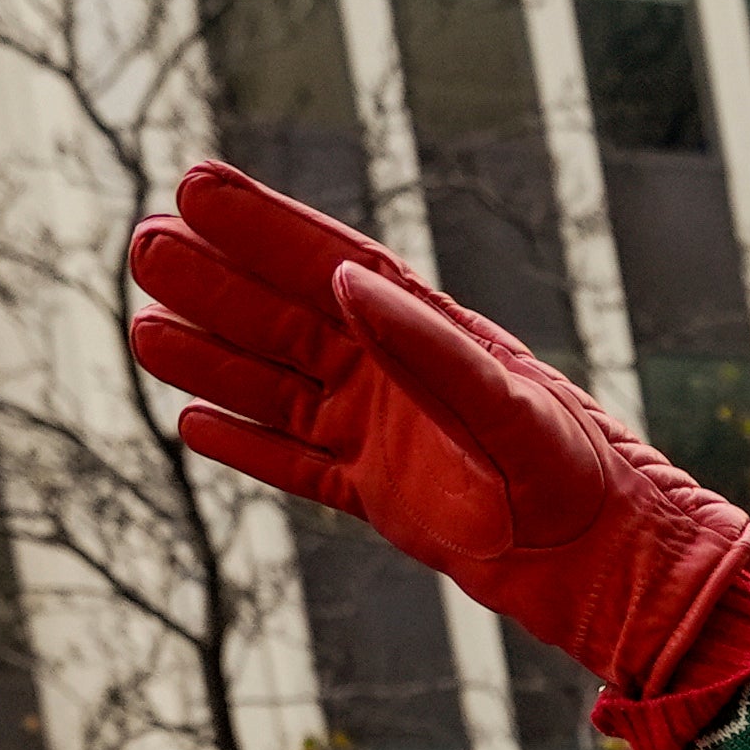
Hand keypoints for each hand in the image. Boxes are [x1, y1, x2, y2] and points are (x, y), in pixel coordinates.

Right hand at [124, 162, 749, 749]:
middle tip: (142, 242)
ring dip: (211, 359)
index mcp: (430, 334)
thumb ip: (427, 346)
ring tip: (141, 326)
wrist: (608, 566)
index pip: (328, 265)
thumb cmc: (576, 474)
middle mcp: (397, 377)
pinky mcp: (379, 498)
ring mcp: (383, 436)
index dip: (262, 227)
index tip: (194, 183)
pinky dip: (246, 447)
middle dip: (215, 282)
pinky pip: (296, 466)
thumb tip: (346, 280)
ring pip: (275, 390)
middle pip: (284, 320)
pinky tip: (190, 423)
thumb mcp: (507, 403)